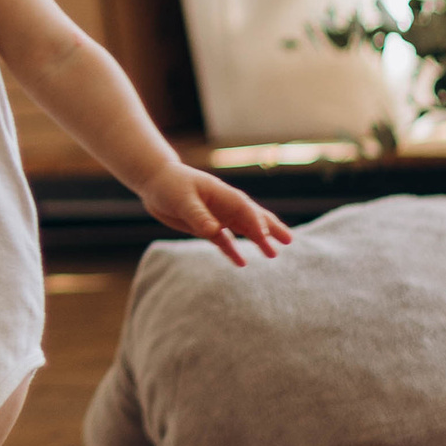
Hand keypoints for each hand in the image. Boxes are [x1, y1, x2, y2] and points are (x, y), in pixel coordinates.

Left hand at [143, 163, 290, 265]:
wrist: (156, 182)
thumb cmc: (170, 185)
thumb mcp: (182, 200)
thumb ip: (198, 216)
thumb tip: (215, 232)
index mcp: (222, 194)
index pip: (244, 209)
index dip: (255, 222)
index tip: (265, 237)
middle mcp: (225, 205)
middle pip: (253, 217)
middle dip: (271, 228)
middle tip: (289, 240)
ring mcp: (218, 216)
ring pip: (243, 229)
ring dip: (258, 240)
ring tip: (274, 253)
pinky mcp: (208, 226)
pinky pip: (224, 241)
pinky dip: (233, 251)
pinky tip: (242, 263)